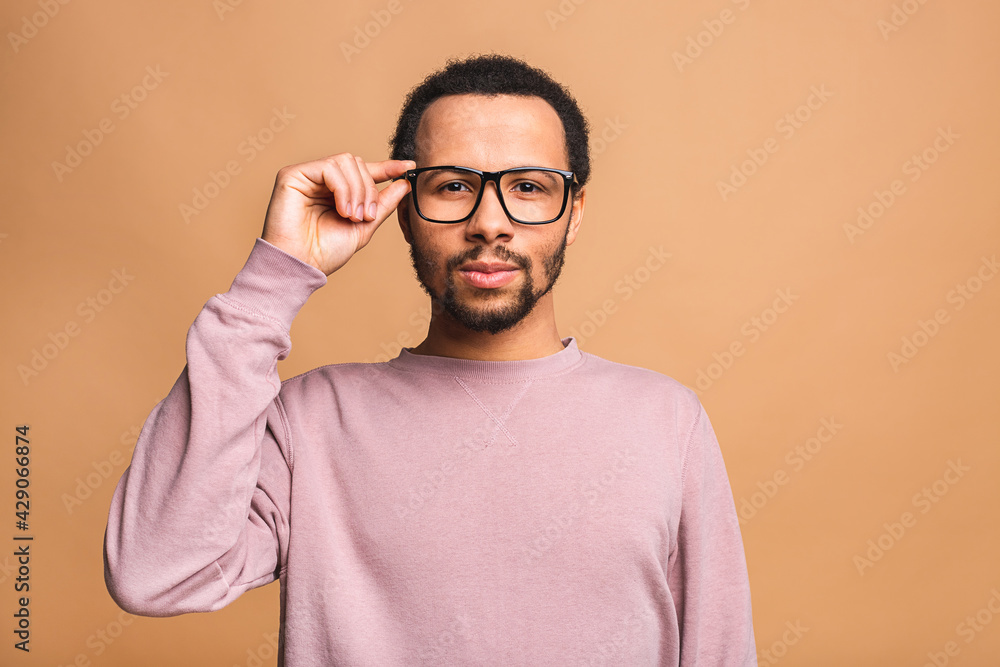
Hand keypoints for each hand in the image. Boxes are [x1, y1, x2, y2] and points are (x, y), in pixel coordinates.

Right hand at [260, 153, 414, 275]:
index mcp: (337, 192)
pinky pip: (330, 167)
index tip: (409, 167)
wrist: (301, 266)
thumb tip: (404, 183)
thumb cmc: (325, 252)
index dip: (387, 167)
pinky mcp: (293, 175)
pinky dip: (343, 189)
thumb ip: (383, 205)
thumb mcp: (364, 227)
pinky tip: (342, 209)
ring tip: (353, 216)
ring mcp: (307, 176)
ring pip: (346, 162)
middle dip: (369, 189)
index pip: (364, 171)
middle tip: (367, 216)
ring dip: (357, 191)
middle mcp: (321, 181)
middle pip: (357, 163)